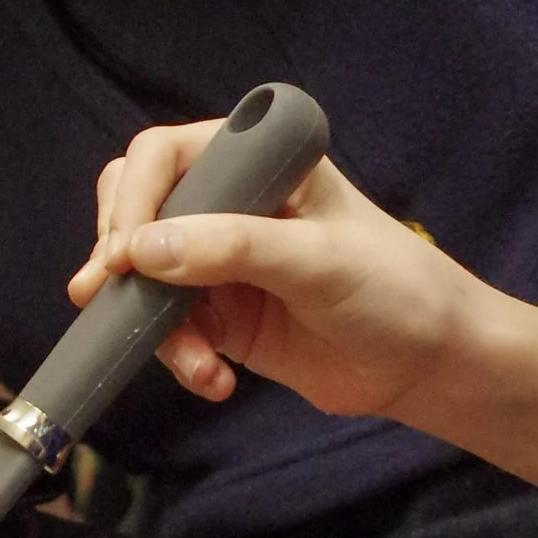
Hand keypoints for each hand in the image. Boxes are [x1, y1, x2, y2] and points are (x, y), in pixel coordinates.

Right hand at [71, 130, 466, 421]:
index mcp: (260, 161)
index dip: (132, 200)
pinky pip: (170, 330)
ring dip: (153, 324)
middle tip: (107, 297)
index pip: (166, 157)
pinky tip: (214, 380)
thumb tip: (141, 251)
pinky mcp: (222, 316)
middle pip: (137, 209)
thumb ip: (232, 249)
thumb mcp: (316, 261)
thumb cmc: (393, 288)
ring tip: (195, 363)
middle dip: (121, 258)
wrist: (429, 364)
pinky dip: (181, 358)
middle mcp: (231, 203)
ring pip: (145, 279)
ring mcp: (220, 261)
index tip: (124, 255)